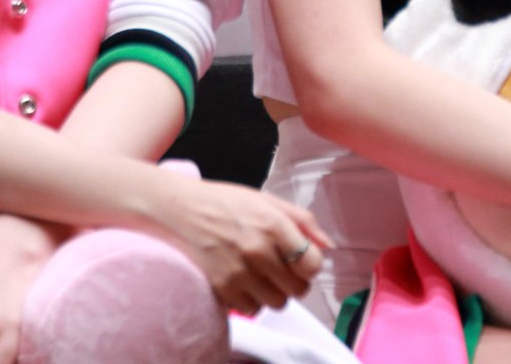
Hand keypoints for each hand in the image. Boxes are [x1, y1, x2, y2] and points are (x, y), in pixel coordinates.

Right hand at [147, 176, 330, 315]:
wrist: (182, 210)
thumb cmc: (228, 203)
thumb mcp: (269, 201)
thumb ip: (303, 222)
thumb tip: (328, 246)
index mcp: (274, 224)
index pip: (312, 263)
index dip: (311, 265)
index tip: (303, 261)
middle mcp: (258, 250)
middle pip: (299, 288)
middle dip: (296, 281)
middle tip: (283, 269)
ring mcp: (239, 272)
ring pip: (278, 303)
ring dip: (275, 292)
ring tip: (263, 275)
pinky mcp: (222, 288)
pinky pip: (252, 309)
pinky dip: (253, 299)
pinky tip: (246, 282)